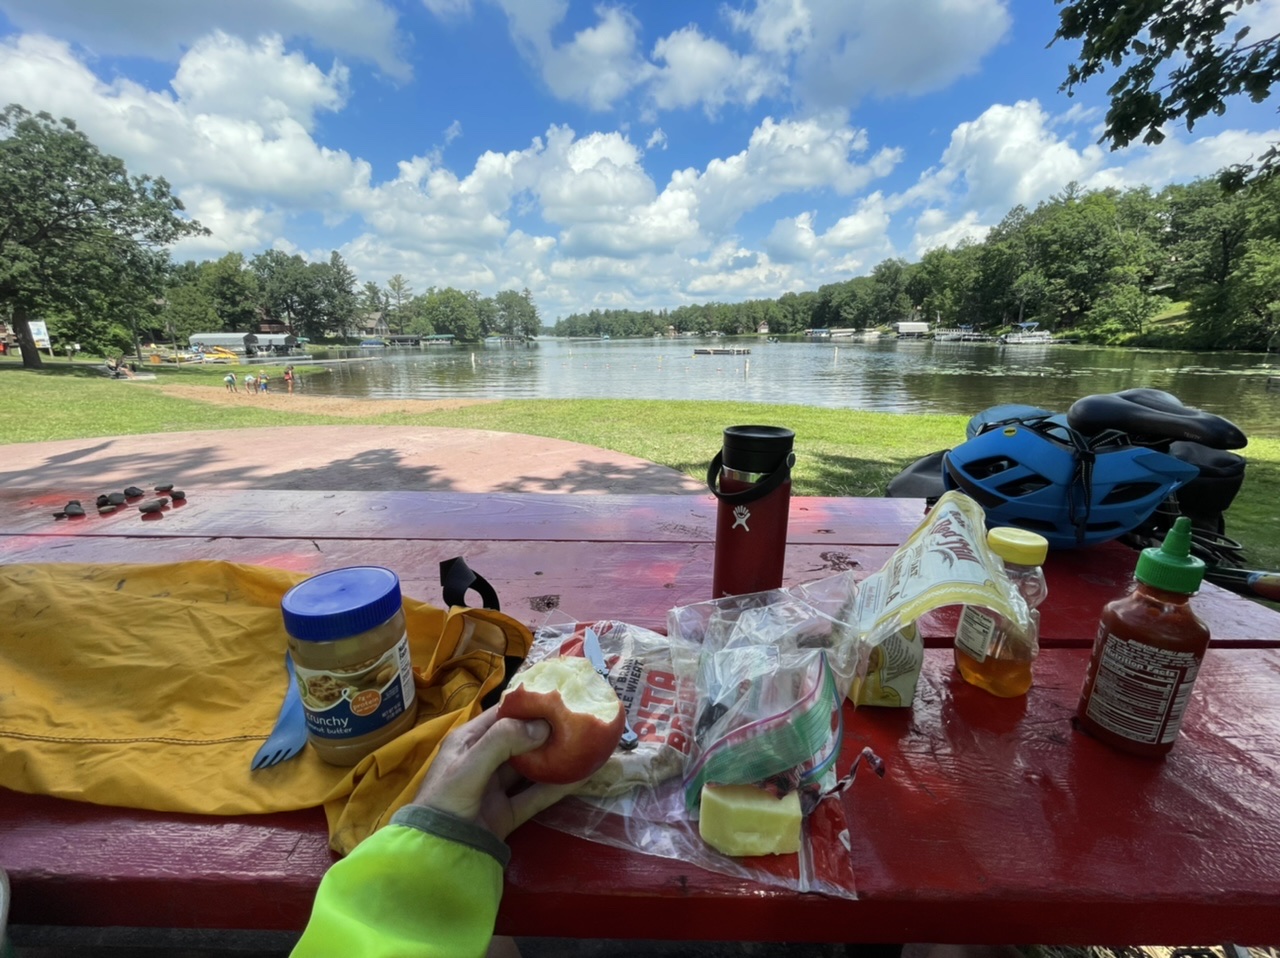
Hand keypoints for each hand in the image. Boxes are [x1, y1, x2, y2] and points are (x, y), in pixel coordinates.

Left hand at [410, 707, 577, 840]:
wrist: (433, 852)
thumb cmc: (445, 800)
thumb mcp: (469, 765)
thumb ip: (502, 742)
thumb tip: (542, 727)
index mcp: (468, 740)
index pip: (502, 715)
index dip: (528, 706)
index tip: (558, 699)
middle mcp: (484, 759)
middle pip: (520, 740)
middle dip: (546, 731)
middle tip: (578, 721)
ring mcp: (496, 788)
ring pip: (531, 768)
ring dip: (555, 759)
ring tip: (584, 746)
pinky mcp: (507, 812)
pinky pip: (536, 796)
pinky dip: (557, 787)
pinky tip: (579, 778)